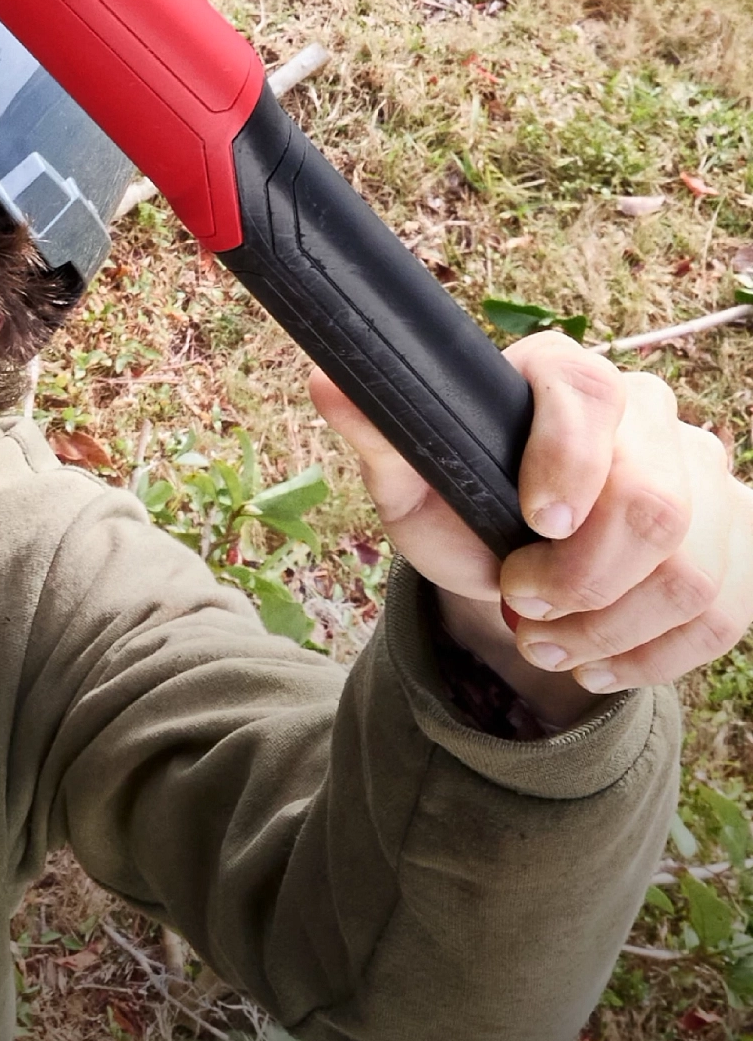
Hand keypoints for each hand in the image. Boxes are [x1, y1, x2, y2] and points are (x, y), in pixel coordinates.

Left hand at [310, 332, 752, 728]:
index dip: (569, 463)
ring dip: (610, 630)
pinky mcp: (736, 546)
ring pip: (694, 574)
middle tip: (522, 609)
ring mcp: (707, 480)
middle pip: (657, 503)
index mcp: (567, 376)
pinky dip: (651, 658)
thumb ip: (382, 434)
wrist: (517, 562)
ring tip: (545, 645)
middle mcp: (651, 415)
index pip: (588, 394)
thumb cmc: (464, 506)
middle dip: (583, 577)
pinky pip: (722, 618)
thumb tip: (329, 380)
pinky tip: (596, 664)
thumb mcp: (413, 480)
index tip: (533, 524)